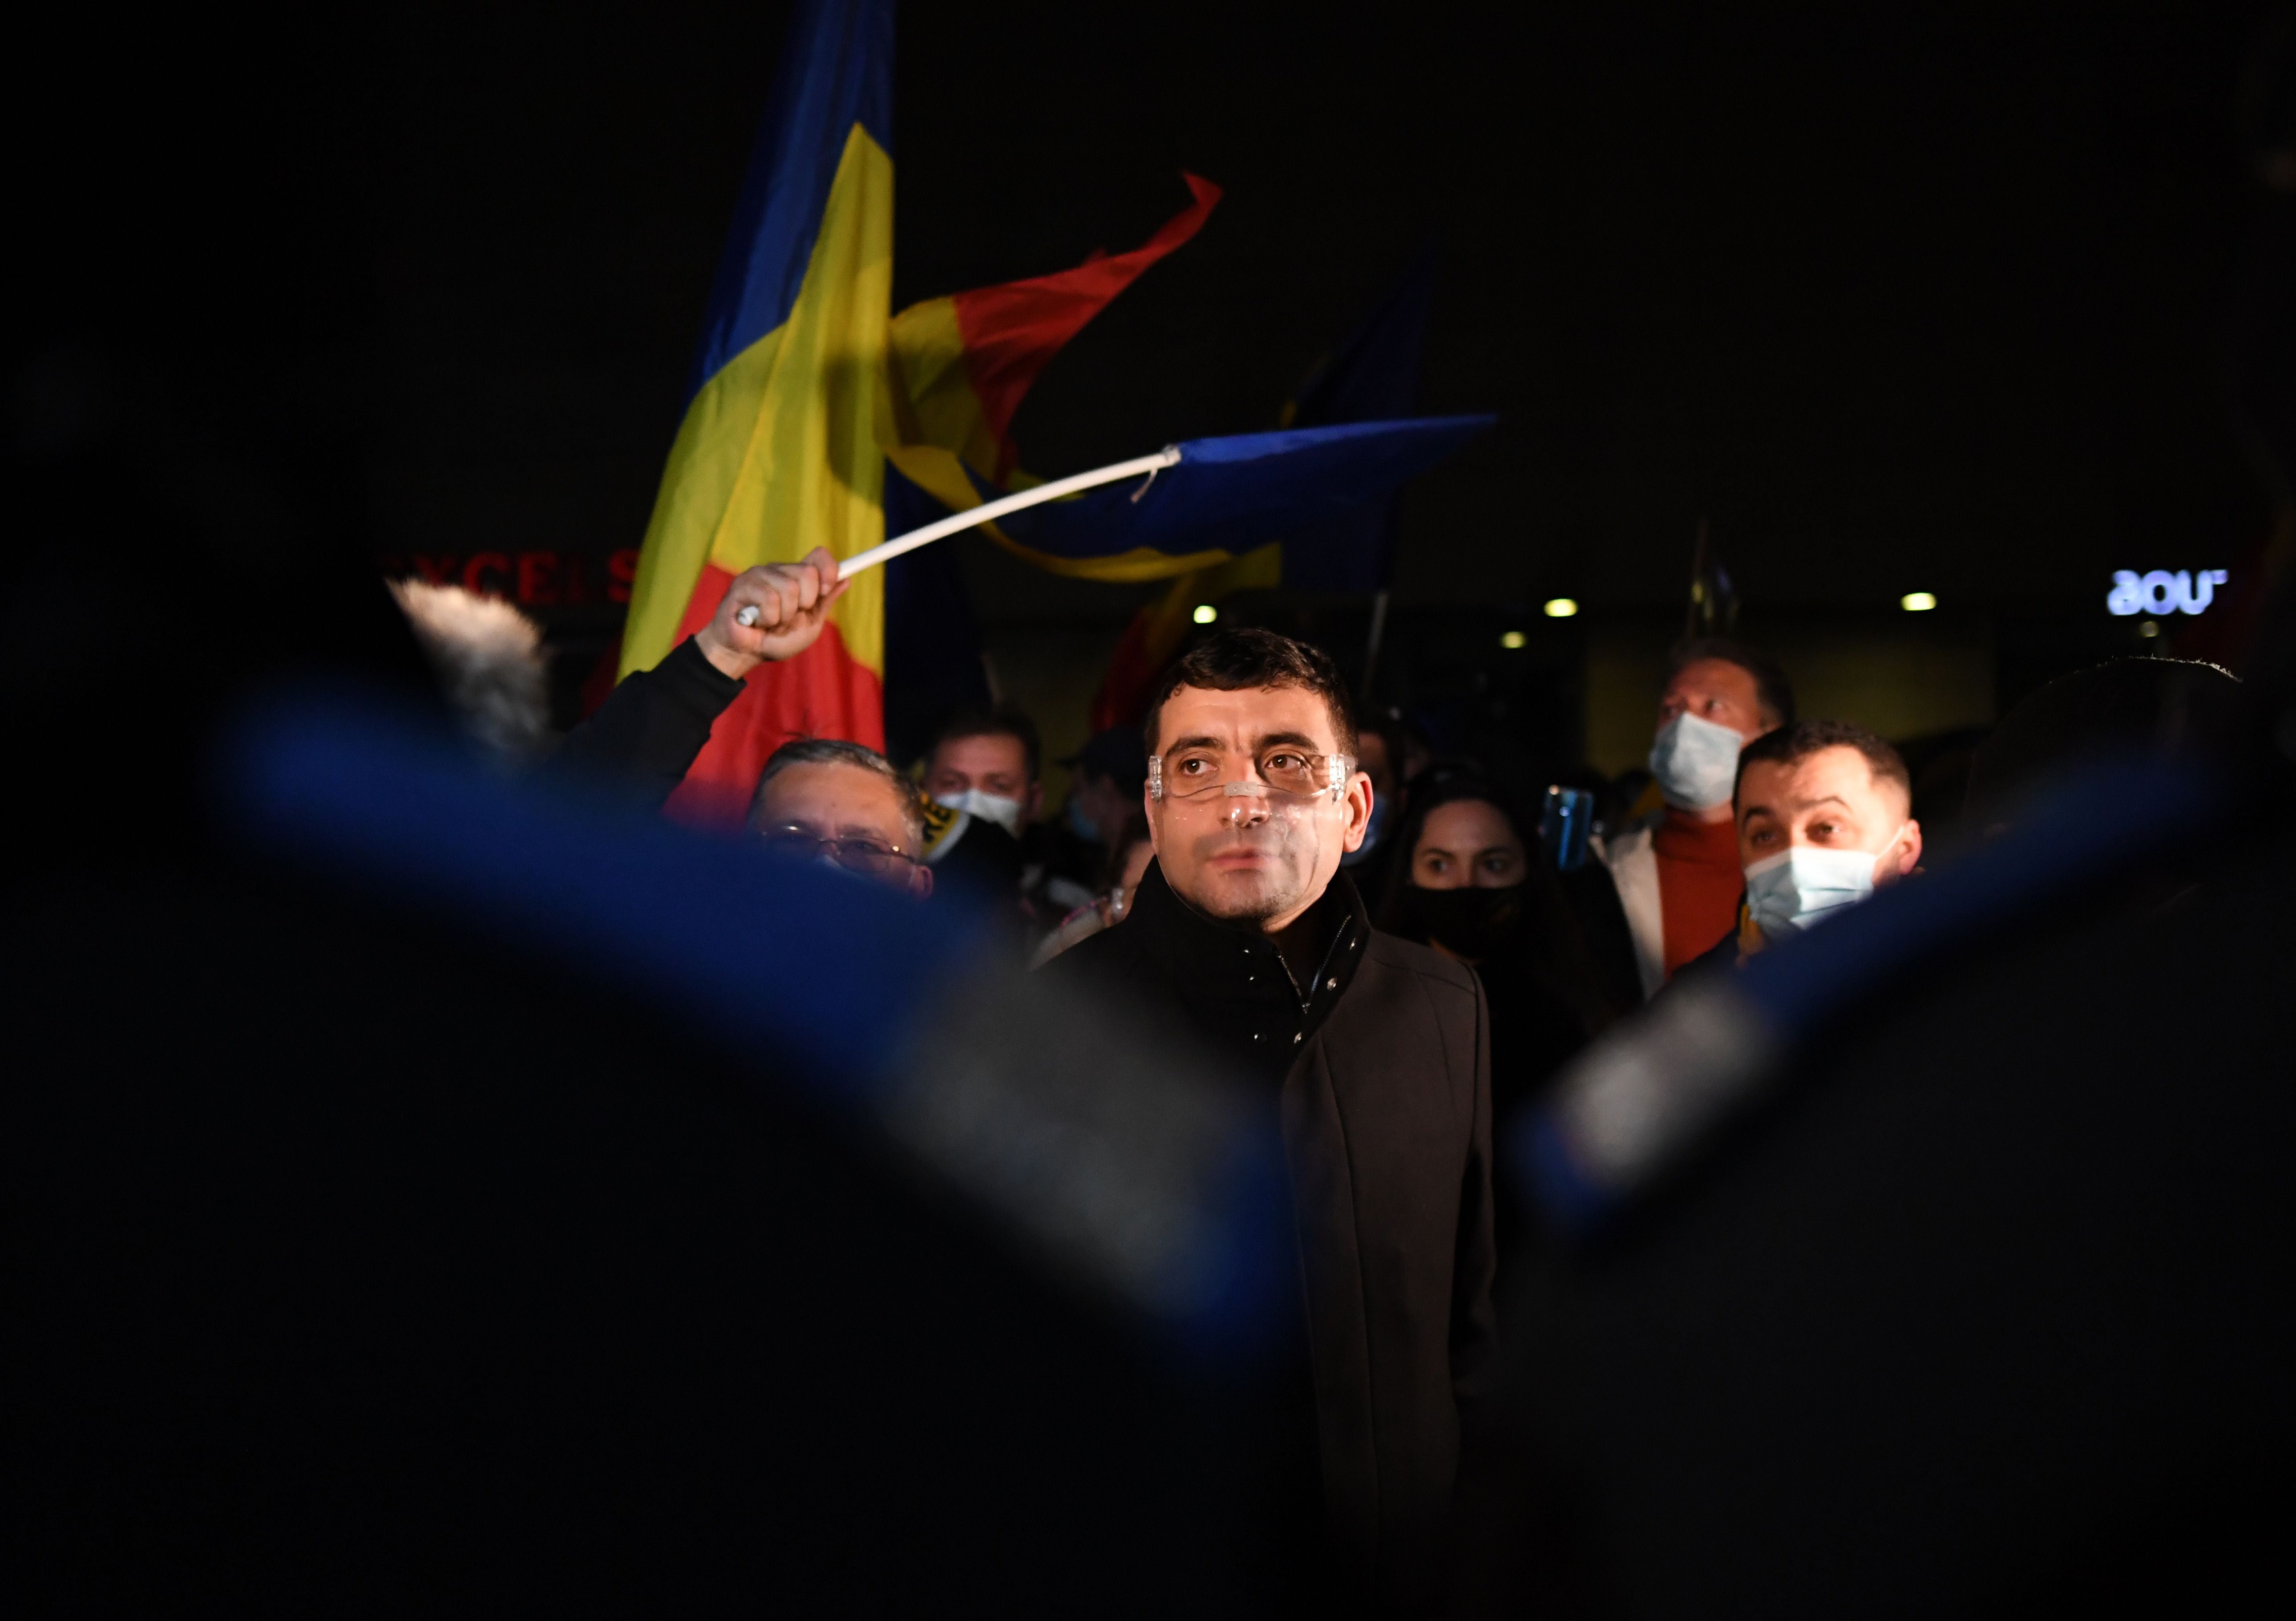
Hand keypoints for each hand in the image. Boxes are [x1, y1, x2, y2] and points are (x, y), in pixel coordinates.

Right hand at [694, 548, 848, 677]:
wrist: (747, 654)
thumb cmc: (776, 640)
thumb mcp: (809, 625)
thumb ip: (824, 602)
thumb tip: (847, 579)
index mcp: (796, 577)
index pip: (819, 556)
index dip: (829, 570)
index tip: (826, 590)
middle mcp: (779, 570)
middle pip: (808, 573)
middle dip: (804, 604)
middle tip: (789, 617)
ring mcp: (759, 574)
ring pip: (789, 588)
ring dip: (784, 616)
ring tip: (771, 622)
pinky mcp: (742, 584)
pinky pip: (769, 599)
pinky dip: (768, 619)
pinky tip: (757, 621)